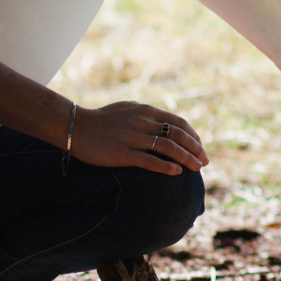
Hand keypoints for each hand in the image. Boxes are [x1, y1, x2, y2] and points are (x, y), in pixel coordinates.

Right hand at [71, 101, 206, 175]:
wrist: (75, 127)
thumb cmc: (101, 119)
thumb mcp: (127, 108)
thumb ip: (146, 113)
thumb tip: (163, 120)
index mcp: (146, 111)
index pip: (179, 123)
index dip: (194, 136)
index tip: (201, 148)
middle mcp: (142, 122)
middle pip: (178, 136)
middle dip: (195, 149)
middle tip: (205, 162)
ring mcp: (133, 138)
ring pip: (168, 148)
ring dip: (187, 158)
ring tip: (197, 169)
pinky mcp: (122, 153)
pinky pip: (150, 161)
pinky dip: (166, 167)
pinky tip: (177, 173)